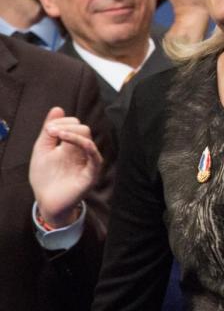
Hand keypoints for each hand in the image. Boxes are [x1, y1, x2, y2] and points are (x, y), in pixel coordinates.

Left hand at [29, 108, 103, 227]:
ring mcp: (87, 162)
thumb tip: (58, 108)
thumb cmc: (45, 178)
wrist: (47, 201)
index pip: (76, 124)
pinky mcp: (90, 174)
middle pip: (84, 128)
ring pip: (88, 139)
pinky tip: (70, 140)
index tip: (49, 130)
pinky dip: (85, 146)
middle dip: (66, 126)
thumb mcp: (42, 149)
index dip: (63, 122)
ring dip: (71, 133)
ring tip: (55, 135)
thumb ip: (49, 130)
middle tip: (50, 133)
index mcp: (72, 145)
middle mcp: (82, 152)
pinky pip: (95, 157)